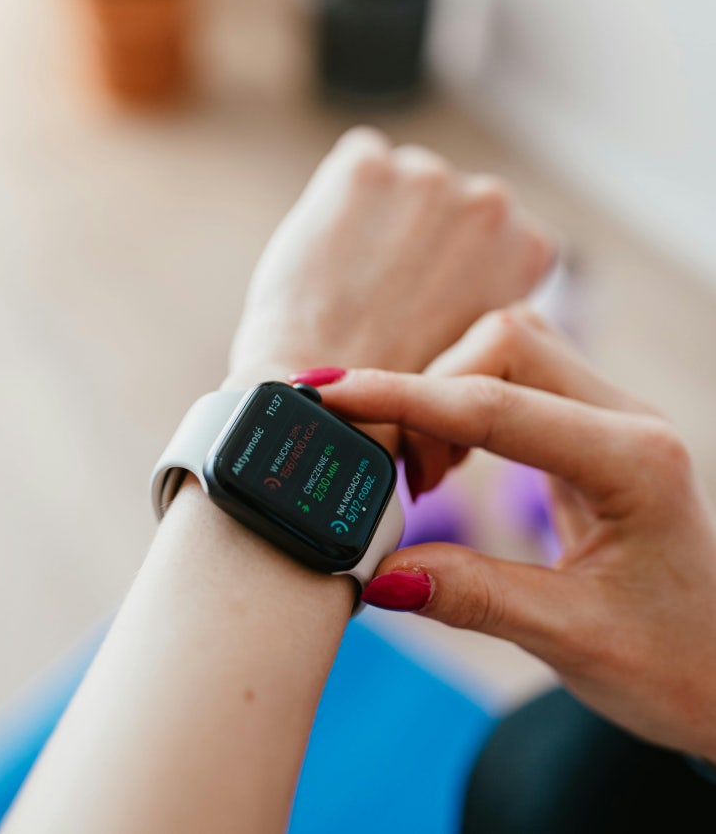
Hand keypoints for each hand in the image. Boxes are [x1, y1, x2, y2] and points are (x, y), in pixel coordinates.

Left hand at [227, 127, 552, 388]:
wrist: (334, 403)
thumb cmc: (403, 396)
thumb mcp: (481, 346)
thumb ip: (487, 296)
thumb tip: (466, 282)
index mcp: (531, 245)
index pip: (492, 231)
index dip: (452, 265)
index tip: (427, 298)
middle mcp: (492, 200)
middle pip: (444, 201)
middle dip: (417, 232)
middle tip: (383, 292)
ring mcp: (429, 176)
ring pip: (399, 179)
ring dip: (380, 213)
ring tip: (351, 279)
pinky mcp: (367, 167)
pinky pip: (357, 162)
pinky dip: (340, 196)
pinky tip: (330, 250)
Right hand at [318, 309, 715, 760]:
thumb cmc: (677, 663)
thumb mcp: (573, 641)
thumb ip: (473, 596)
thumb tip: (378, 571)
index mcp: (635, 462)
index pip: (497, 407)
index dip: (404, 398)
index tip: (331, 395)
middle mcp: (628, 420)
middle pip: (505, 344)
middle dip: (429, 390)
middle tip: (397, 472)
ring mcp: (613, 416)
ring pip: (509, 349)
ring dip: (447, 393)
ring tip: (424, 472)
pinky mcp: (593, 427)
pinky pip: (517, 381)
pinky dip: (466, 406)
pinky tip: (450, 460)